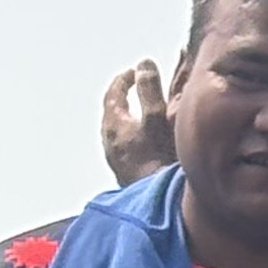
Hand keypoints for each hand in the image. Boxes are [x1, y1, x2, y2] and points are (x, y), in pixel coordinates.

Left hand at [101, 60, 173, 184]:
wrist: (157, 203)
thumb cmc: (156, 160)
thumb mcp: (155, 117)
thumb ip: (149, 89)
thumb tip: (143, 64)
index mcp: (113, 124)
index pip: (113, 93)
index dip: (124, 80)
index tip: (135, 72)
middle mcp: (109, 141)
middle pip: (113, 112)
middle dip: (124, 98)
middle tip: (137, 89)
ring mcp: (116, 159)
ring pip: (119, 131)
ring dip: (129, 119)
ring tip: (142, 114)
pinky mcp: (125, 173)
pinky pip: (126, 147)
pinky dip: (134, 136)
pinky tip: (147, 143)